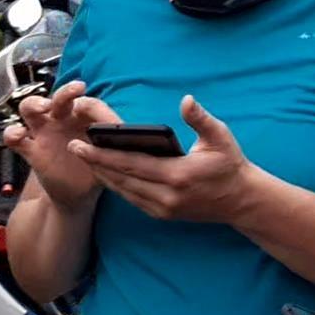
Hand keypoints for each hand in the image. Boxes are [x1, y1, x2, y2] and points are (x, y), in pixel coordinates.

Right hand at [2, 81, 117, 206]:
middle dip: (64, 92)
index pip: (83, 101)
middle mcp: (62, 120)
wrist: (78, 197)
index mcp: (82, 118)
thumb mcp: (109, 157)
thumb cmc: (96, 170)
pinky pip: (15, 137)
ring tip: (43, 108)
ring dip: (34, 103)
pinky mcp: (31, 150)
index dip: (87, 98)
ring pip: (31, 108)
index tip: (91, 99)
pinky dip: (13, 133)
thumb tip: (120, 132)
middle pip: (58, 97)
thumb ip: (112, 145)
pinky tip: (19, 135)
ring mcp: (44, 133)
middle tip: (75, 92)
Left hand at [68, 96, 255, 223]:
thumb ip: (201, 119)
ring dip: (102, 174)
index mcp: (178, 174)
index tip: (82, 143)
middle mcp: (167, 195)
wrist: (241, 201)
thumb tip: (186, 100)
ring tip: (83, 157)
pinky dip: (116, 185)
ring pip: (123, 190)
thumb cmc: (230, 164)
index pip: (131, 163)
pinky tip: (104, 173)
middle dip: (94, 163)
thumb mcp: (221, 137)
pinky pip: (132, 199)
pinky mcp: (162, 214)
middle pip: (121, 178)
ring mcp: (163, 208)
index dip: (103, 154)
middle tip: (72, 147)